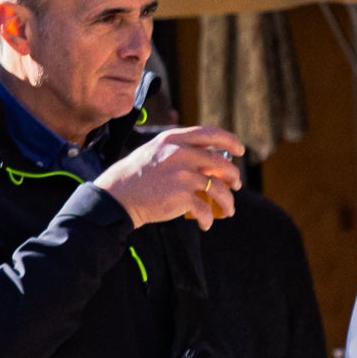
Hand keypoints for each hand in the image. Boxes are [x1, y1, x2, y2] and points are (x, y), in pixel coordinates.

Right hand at [95, 126, 245, 229]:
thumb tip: (212, 161)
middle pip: (221, 163)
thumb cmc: (136, 176)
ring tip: (228, 211)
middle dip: (233, 176)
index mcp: (173, 139)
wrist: (116, 198)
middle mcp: (180, 154)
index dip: (230, 141)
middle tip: (236, 185)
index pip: (210, 134)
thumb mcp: (155, 153)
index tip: (240, 150)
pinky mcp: (181, 197)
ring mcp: (182, 176)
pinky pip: (205, 209)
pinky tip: (206, 224)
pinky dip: (208, 219)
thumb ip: (181, 152)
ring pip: (219, 189)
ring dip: (228, 202)